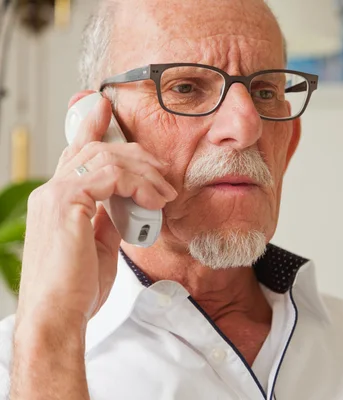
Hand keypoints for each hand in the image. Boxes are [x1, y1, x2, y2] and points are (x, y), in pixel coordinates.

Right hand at [15, 91, 177, 330]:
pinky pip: (110, 175)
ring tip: (166, 192)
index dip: (91, 126)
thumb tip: (128, 204)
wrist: (58, 316)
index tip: (105, 108)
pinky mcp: (66, 203)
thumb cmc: (77, 287)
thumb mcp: (98, 245)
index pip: (76, 152)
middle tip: (164, 173)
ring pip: (106, 157)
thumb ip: (107, 217)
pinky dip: (138, 184)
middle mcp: (51, 191)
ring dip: (145, 172)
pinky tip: (154, 199)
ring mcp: (55, 194)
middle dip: (137, 155)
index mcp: (58, 199)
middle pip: (97, 149)